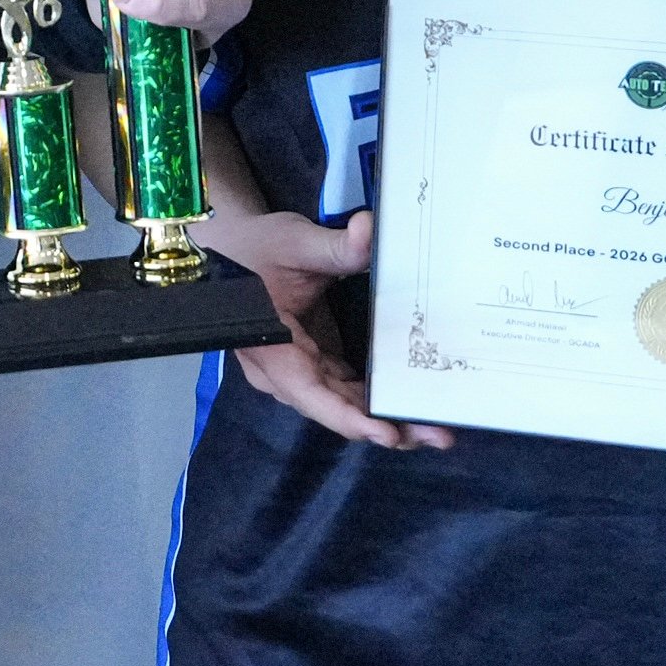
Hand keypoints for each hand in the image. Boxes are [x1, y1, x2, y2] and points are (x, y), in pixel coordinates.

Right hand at [192, 202, 449, 455]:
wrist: (226, 249)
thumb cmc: (251, 248)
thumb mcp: (292, 242)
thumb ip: (334, 245)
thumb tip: (369, 230)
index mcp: (272, 352)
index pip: (312, 394)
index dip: (351, 418)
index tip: (389, 433)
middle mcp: (283, 374)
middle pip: (336, 409)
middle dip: (386, 426)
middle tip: (439, 435)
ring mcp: (298, 372)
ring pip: (343, 405)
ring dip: (385, 417)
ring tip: (435, 429)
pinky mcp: (313, 363)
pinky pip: (344, 390)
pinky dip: (374, 399)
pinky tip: (409, 404)